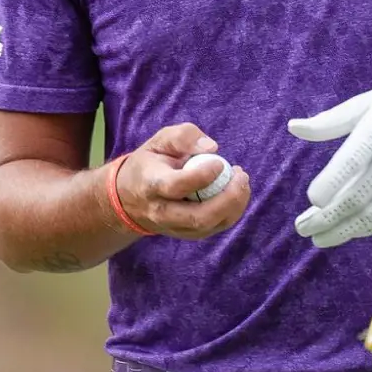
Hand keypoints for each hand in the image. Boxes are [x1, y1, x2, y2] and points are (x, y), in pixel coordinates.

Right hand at [114, 124, 249, 239]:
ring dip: (234, 205)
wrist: (130, 198)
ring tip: (242, 181)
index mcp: (151, 185)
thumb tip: (212, 148)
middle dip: (228, 198)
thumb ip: (183, 137)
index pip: (177, 186)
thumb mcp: (160, 141)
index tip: (219, 162)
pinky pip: (214, 228)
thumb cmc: (150, 163)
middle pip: (198, 216)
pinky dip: (232, 212)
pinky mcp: (187, 234)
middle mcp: (161, 212)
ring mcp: (174, 227)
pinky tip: (237, 192)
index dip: (202, 175)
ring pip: (209, 226)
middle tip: (241, 175)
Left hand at [288, 59, 371, 247]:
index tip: (312, 199)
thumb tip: (293, 127)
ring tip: (319, 237)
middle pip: (360, 195)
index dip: (333, 181)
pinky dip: (367, 228)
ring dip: (344, 230)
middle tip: (303, 228)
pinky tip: (348, 231)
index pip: (354, 159)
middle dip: (328, 217)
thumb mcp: (365, 103)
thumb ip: (329, 121)